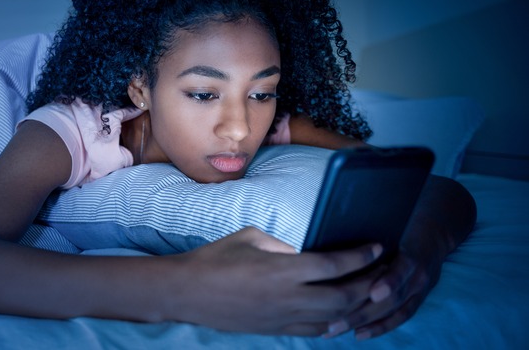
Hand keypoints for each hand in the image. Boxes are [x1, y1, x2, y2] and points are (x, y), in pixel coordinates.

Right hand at [170, 227, 382, 334]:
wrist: (186, 292)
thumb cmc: (215, 257)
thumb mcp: (252, 237)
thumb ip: (284, 245)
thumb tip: (306, 252)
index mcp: (282, 269)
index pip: (334, 265)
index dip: (361, 256)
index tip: (378, 247)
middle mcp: (287, 298)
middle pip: (343, 297)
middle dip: (369, 284)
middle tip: (383, 271)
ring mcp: (282, 318)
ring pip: (333, 319)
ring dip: (356, 307)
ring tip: (370, 293)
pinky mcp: (275, 330)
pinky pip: (314, 330)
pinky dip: (334, 322)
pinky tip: (342, 313)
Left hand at [325, 175, 475, 339]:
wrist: (439, 220)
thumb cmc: (407, 207)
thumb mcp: (396, 197)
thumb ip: (375, 185)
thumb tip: (356, 157)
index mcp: (415, 244)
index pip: (405, 265)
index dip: (391, 278)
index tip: (373, 289)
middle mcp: (420, 269)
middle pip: (393, 295)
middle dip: (363, 308)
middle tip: (334, 318)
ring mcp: (420, 285)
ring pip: (392, 309)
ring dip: (364, 321)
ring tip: (335, 329)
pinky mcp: (417, 295)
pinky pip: (400, 316)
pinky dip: (380, 327)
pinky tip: (358, 334)